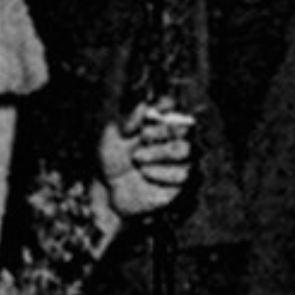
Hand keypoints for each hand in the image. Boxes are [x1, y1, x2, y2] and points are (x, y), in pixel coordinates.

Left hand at [100, 100, 192, 217]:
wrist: (108, 188)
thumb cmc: (111, 157)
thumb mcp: (111, 137)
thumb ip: (127, 121)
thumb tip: (143, 106)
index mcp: (156, 122)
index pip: (171, 106)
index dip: (166, 106)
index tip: (153, 110)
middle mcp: (172, 139)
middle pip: (185, 128)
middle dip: (164, 130)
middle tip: (143, 135)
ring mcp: (179, 161)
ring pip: (185, 150)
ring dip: (161, 152)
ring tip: (137, 158)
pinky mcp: (180, 182)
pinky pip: (182, 175)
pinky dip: (162, 172)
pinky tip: (145, 173)